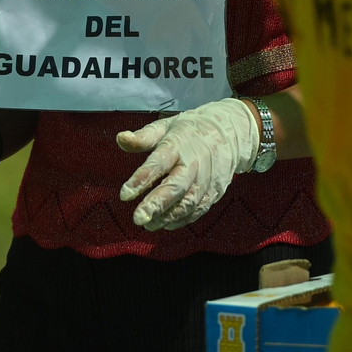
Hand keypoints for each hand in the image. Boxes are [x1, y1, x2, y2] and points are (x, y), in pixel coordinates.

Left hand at [117, 98, 259, 230]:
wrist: (230, 131)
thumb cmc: (191, 130)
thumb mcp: (166, 126)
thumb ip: (143, 137)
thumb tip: (120, 138)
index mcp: (178, 144)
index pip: (159, 162)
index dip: (141, 179)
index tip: (124, 194)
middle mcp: (194, 163)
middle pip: (176, 186)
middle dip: (157, 204)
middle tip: (138, 218)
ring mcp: (207, 179)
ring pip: (188, 202)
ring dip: (167, 216)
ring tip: (148, 225)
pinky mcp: (215, 191)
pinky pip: (198, 209)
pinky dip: (181, 219)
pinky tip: (165, 223)